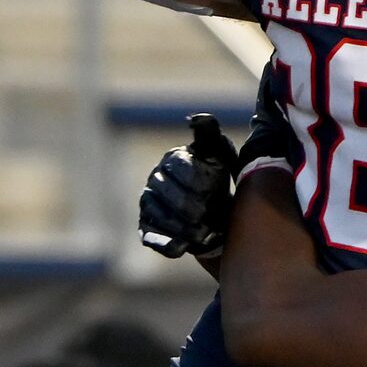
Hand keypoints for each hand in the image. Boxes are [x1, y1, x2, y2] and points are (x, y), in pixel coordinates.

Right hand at [139, 113, 239, 258]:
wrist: (212, 212)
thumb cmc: (215, 179)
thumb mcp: (219, 154)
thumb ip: (211, 135)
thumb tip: (198, 118)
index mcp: (172, 159)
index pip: (181, 168)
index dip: (199, 181)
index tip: (216, 190)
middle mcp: (155, 180)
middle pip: (170, 193)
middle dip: (192, 206)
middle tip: (211, 215)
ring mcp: (148, 204)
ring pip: (161, 216)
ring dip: (184, 226)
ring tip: (205, 233)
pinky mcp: (147, 228)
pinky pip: (152, 237)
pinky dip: (167, 243)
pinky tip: (183, 247)